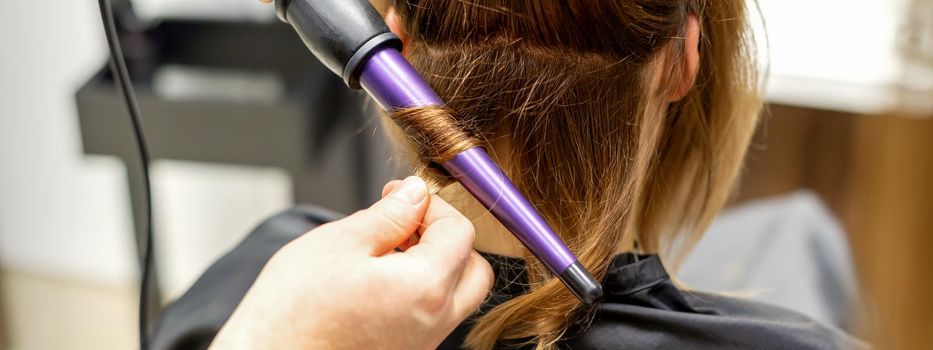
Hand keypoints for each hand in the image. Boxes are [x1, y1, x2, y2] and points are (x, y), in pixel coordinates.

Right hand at [210, 176, 493, 348]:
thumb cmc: (292, 312)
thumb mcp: (340, 242)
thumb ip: (390, 215)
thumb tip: (416, 194)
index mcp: (426, 288)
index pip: (460, 232)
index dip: (433, 204)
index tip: (400, 196)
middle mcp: (434, 323)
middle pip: (473, 269)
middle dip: (447, 237)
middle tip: (406, 222)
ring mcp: (421, 345)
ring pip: (455, 297)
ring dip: (434, 265)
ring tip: (384, 251)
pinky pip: (429, 318)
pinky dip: (417, 292)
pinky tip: (375, 281)